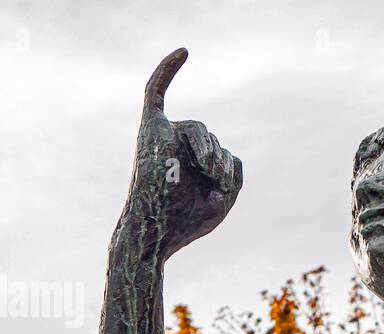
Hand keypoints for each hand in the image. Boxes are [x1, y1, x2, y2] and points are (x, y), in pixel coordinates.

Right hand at [129, 49, 242, 257]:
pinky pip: (157, 90)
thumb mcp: (223, 201)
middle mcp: (179, 147)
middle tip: (216, 189)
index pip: (224, 156)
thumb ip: (233, 172)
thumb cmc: (185, 223)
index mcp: (196, 165)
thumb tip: (222, 154)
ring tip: (208, 176)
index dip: (229, 170)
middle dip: (222, 166)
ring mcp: (165, 136)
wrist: (156, 231)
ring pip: (203, 132)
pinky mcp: (150, 128)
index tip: (221, 193)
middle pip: (215, 143)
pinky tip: (185, 51)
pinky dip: (168, 70)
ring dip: (212, 155)